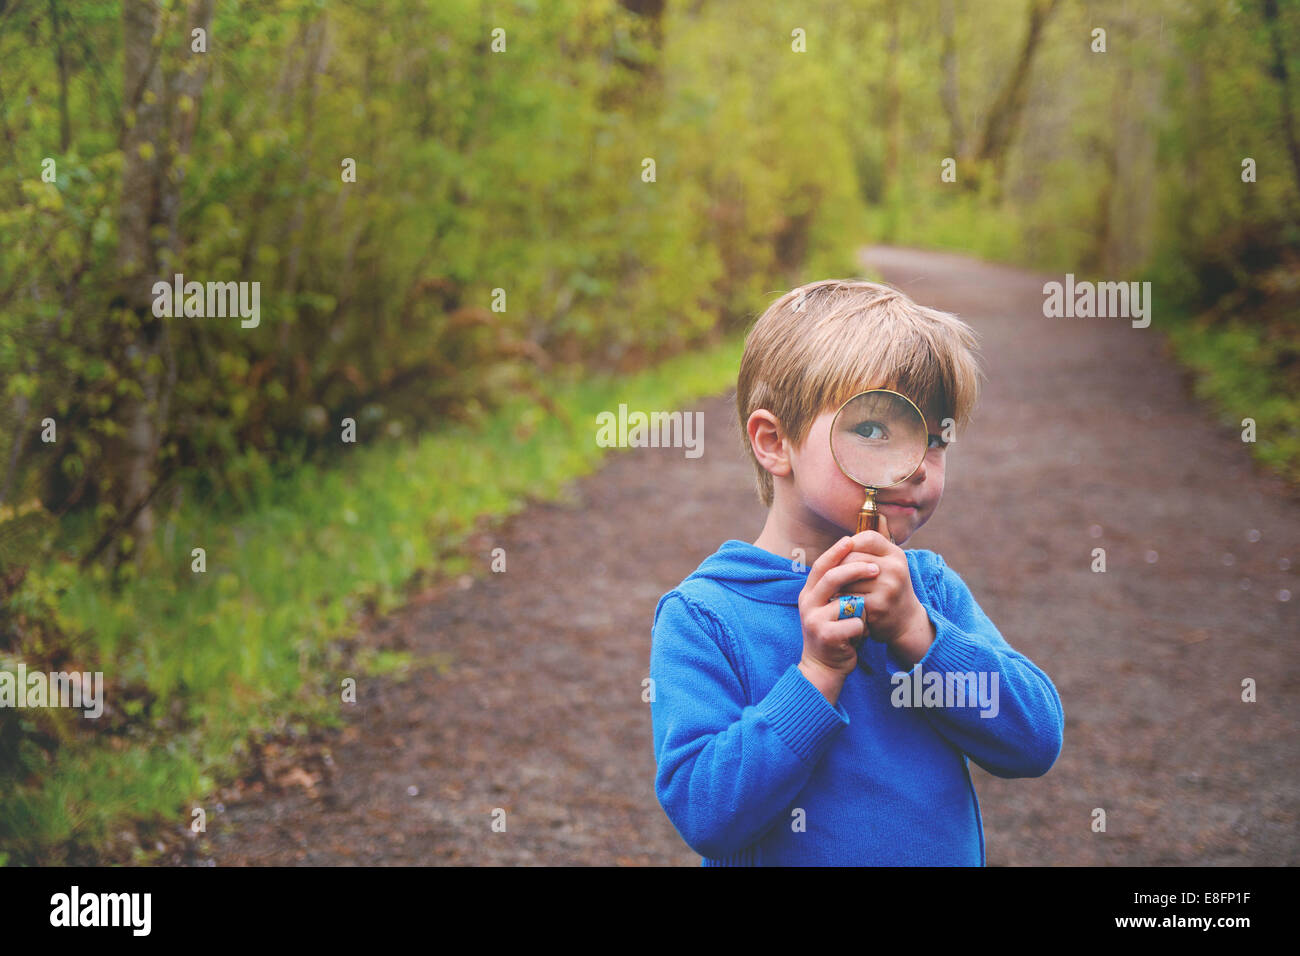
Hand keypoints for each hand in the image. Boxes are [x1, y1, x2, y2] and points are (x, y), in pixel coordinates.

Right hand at [797, 535, 872, 688]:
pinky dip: (863, 628)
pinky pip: (854, 623)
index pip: (821, 566)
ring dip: (863, 608)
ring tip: (867, 615)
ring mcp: (814, 620)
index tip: (851, 540)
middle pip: (832, 577)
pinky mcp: (825, 636)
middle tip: (876, 568)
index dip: (836, 552)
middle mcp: (807, 603)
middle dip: (856, 569)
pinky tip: (860, 636)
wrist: (823, 666)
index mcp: (808, 592)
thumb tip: (853, 554)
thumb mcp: (830, 606)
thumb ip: (837, 586)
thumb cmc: (834, 631)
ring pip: (847, 601)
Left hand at [834, 516, 927, 647]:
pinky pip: (848, 597)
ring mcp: (888, 586)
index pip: (865, 537)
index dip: (848, 545)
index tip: (842, 558)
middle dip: (838, 568)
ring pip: (847, 578)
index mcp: (896, 553)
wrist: (905, 622)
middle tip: (830, 576)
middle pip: (851, 558)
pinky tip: (839, 603)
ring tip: (833, 589)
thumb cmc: (890, 588)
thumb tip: (875, 509)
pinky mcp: (878, 605)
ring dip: (836, 585)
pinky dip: (840, 600)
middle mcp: (895, 567)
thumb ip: (877, 543)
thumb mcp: (890, 562)